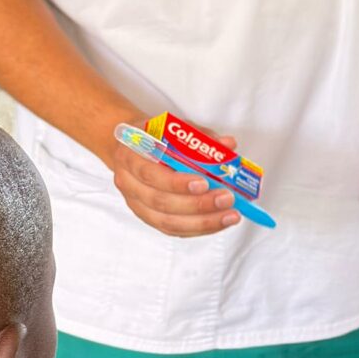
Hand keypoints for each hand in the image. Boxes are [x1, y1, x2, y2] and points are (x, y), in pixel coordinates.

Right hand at [108, 124, 240, 239]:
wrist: (131, 149)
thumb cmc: (153, 137)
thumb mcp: (172, 127)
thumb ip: (198, 136)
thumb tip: (228, 144)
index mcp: (130, 157)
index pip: (150, 174)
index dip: (177, 182)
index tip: (204, 183)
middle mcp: (129, 184)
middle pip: (161, 202)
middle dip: (197, 204)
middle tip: (226, 199)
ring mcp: (137, 205)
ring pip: (168, 222)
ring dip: (202, 222)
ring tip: (229, 215)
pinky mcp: (149, 218)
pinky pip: (173, 230)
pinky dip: (198, 229)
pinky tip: (218, 222)